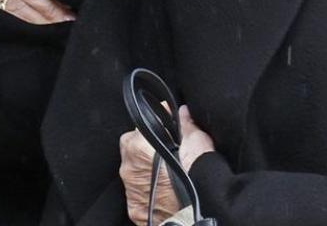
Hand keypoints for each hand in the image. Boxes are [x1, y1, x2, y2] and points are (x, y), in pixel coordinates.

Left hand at [119, 105, 216, 223]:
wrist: (195, 212)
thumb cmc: (196, 177)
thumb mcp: (197, 141)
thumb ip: (187, 124)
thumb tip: (184, 113)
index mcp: (138, 146)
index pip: (143, 124)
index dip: (159, 122)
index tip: (169, 124)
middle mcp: (129, 167)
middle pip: (133, 146)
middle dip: (147, 145)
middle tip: (167, 148)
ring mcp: (130, 189)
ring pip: (134, 170)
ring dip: (146, 167)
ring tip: (168, 171)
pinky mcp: (134, 207)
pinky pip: (137, 191)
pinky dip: (147, 187)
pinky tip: (163, 188)